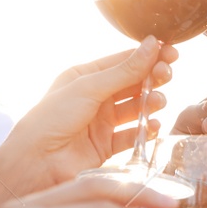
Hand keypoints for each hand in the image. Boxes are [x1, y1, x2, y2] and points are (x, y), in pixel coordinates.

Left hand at [10, 39, 178, 186]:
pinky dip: (146, 131)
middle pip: (133, 84)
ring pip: (136, 109)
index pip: (123, 62)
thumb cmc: (52, 119)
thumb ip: (124, 71)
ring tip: (158, 102)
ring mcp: (100, 123)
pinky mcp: (106, 146)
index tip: (171, 53)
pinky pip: (132, 136)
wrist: (36, 162)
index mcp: (85, 77)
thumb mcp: (89, 88)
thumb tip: (152, 45)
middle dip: (152, 78)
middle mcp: (94, 98)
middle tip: (166, 75)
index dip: (148, 57)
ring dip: (151, 103)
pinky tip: (153, 126)